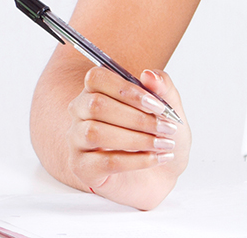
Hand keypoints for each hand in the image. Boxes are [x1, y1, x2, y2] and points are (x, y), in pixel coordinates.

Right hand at [64, 67, 190, 209]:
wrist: (162, 172)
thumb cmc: (159, 134)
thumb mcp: (169, 107)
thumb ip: (162, 87)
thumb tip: (149, 75)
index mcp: (98, 90)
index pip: (96, 78)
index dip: (127, 89)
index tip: (158, 105)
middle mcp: (81, 114)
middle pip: (96, 105)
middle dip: (137, 117)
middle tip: (167, 127)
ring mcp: (78, 142)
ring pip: (96, 133)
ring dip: (137, 138)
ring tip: (163, 143)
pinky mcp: (83, 168)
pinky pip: (105, 162)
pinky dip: (136, 160)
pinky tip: (156, 158)